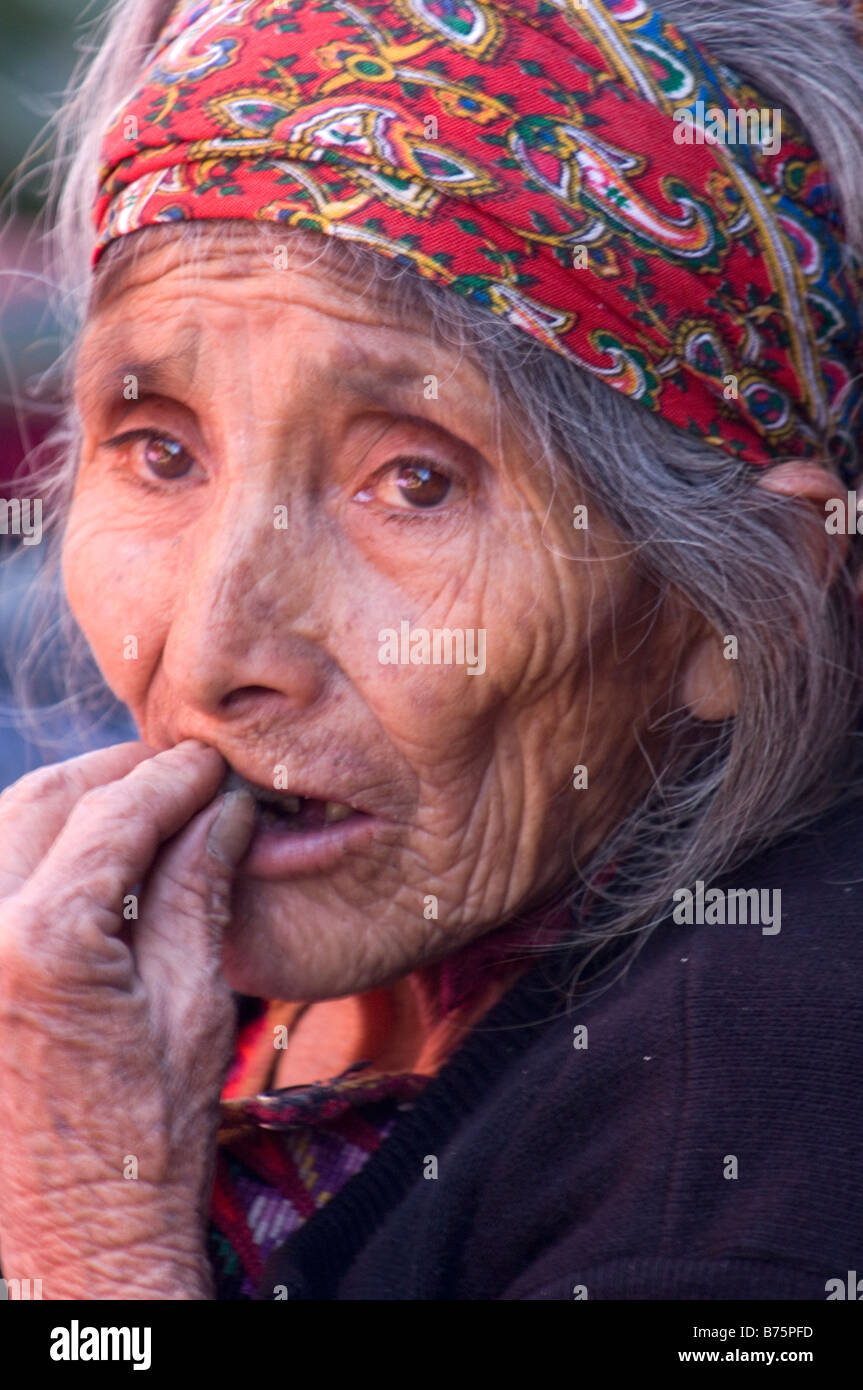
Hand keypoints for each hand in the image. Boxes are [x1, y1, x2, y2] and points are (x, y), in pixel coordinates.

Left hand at [0, 740, 255, 1298]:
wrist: (71, 1242)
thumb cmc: (146, 1143)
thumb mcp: (194, 1006)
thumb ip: (197, 889)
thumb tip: (223, 809)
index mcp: (41, 944)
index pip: (113, 812)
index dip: (173, 777)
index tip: (213, 765)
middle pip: (43, 799)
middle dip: (117, 775)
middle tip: (179, 775)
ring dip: (68, 804)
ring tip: (134, 807)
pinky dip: (26, 847)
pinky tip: (77, 857)